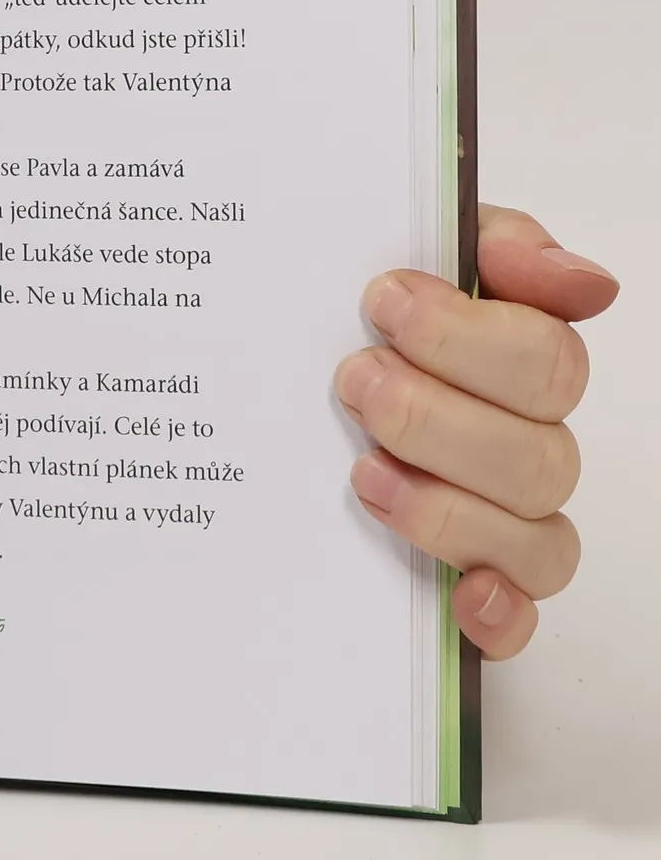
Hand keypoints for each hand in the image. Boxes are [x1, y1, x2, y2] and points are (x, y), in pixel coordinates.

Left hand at [336, 205, 618, 659]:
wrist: (278, 373)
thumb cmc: (358, 316)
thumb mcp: (403, 243)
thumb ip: (490, 243)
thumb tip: (583, 282)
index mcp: (518, 363)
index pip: (545, 359)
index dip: (466, 335)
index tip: (383, 299)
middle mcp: (524, 445)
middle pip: (536, 454)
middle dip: (436, 417)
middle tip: (353, 381)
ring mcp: (505, 520)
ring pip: (535, 537)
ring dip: (449, 507)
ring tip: (361, 470)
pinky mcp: (473, 584)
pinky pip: (520, 616)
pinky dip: (502, 615)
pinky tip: (463, 598)